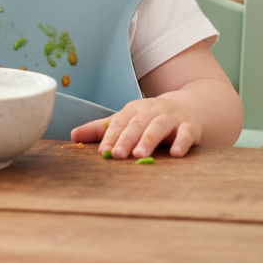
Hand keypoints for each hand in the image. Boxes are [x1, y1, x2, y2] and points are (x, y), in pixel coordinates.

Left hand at [70, 95, 200, 158]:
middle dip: (126, 139)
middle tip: (117, 155)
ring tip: (140, 155)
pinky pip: (185, 133)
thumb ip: (102, 130)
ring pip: (158, 127)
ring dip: (148, 140)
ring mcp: (170, 117)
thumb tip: (73, 136)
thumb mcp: (127, 121)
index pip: (119, 122)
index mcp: (133, 110)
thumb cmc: (150, 118)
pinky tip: (176, 154)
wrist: (187, 107)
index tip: (102, 151)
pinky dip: (181, 142)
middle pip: (137, 124)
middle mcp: (151, 111)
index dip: (110, 137)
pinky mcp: (189, 126)